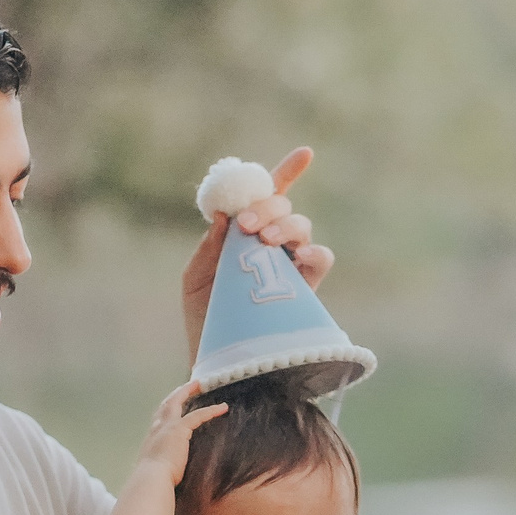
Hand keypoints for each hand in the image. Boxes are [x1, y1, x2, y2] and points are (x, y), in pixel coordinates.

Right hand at [137, 381, 229, 485]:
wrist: (152, 478)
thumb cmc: (155, 478)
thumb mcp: (157, 466)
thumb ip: (163, 461)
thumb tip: (168, 468)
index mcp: (152, 437)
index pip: (160, 417)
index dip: (168, 408)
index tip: (175, 402)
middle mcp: (157, 427)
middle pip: (167, 403)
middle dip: (178, 393)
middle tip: (189, 385)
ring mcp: (167, 426)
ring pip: (177, 401)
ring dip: (188, 391)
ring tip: (199, 385)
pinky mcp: (179, 429)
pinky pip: (198, 415)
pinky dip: (211, 410)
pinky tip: (222, 407)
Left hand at [182, 148, 333, 358]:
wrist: (216, 360)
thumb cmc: (203, 318)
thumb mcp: (194, 278)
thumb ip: (209, 247)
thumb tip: (223, 217)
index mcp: (244, 235)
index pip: (266, 197)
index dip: (287, 172)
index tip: (306, 154)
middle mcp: (271, 245)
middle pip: (282, 207)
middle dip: (267, 207)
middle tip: (247, 225)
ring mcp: (290, 265)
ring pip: (301, 227)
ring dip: (285, 226)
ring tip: (265, 242)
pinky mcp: (305, 289)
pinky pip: (320, 259)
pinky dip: (314, 251)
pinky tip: (299, 255)